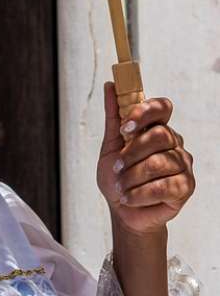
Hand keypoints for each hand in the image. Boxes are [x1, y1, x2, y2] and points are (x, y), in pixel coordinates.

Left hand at [98, 82, 194, 234]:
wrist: (122, 209)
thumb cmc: (118, 175)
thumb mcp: (110, 144)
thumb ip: (114, 116)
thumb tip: (110, 85)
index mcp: (156, 127)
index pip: (162, 107)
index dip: (144, 113)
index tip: (124, 128)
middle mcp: (174, 142)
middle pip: (160, 135)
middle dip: (132, 153)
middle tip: (117, 167)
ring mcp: (183, 164)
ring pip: (160, 163)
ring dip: (133, 177)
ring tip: (121, 186)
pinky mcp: (186, 186)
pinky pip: (165, 186)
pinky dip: (141, 193)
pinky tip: (129, 197)